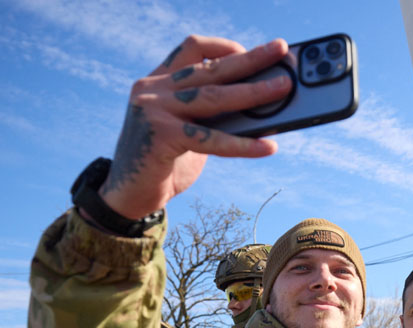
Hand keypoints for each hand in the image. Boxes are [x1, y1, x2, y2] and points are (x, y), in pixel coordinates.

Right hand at [100, 35, 293, 218]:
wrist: (130, 196)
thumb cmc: (165, 162)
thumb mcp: (189, 130)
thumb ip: (212, 115)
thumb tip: (263, 109)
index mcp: (158, 81)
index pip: (192, 48)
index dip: (223, 47)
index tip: (252, 52)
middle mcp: (153, 89)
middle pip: (210, 68)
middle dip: (249, 59)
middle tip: (280, 51)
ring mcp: (153, 110)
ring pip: (213, 96)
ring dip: (252, 92)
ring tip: (282, 89)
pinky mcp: (160, 137)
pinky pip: (211, 138)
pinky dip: (243, 144)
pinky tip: (267, 146)